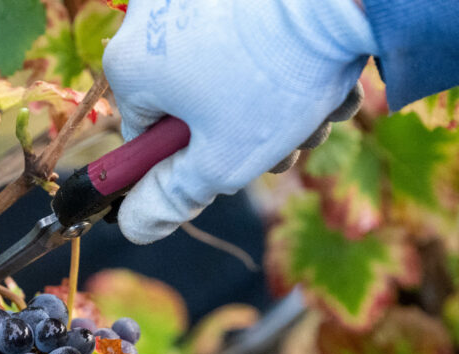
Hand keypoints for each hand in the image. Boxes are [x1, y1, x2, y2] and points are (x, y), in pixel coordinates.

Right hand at [102, 0, 375, 243]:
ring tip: (322, 106)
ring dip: (279, 101)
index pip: (149, 134)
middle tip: (292, 144)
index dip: (195, 159)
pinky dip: (285, 54)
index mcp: (131, 66)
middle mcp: (149, 18)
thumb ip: (174, 196)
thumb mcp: (222, 159)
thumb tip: (133, 227)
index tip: (235, 162)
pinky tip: (328, 69)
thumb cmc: (276, 77)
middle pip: (193, 100)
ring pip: (229, 66)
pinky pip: (249, 28)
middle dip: (249, 133)